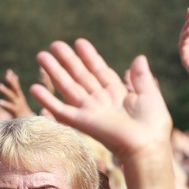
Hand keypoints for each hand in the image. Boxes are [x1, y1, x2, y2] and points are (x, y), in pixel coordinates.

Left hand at [0, 69, 33, 117]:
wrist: (31, 127)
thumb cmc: (24, 116)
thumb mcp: (20, 104)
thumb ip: (16, 93)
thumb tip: (14, 81)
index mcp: (20, 98)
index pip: (16, 87)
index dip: (13, 79)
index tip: (9, 71)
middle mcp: (20, 101)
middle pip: (15, 89)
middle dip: (11, 81)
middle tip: (6, 75)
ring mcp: (19, 106)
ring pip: (12, 96)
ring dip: (6, 91)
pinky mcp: (17, 113)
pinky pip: (10, 107)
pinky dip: (5, 104)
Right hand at [31, 39, 171, 161]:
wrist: (146, 145)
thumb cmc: (153, 124)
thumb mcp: (150, 94)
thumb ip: (141, 76)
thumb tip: (139, 57)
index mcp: (117, 93)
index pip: (99, 70)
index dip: (89, 56)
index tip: (79, 42)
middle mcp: (100, 100)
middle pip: (79, 76)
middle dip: (67, 60)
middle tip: (54, 45)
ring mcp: (89, 111)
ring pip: (67, 87)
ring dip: (54, 72)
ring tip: (40, 55)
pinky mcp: (82, 122)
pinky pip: (61, 110)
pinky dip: (48, 100)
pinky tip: (35, 88)